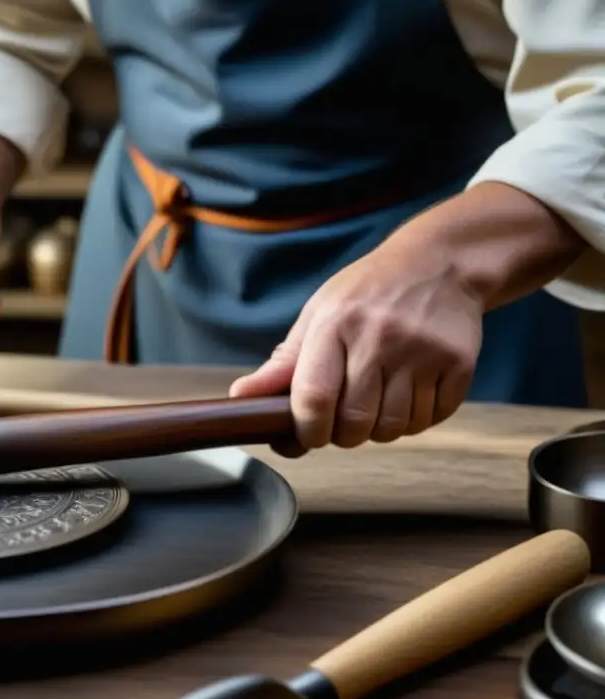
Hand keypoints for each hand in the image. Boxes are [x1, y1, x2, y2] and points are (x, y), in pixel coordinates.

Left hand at [229, 243, 483, 455]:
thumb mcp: (318, 315)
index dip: (305, 431)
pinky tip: (408, 393)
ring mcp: (422, 352)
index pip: (313, 398)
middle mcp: (379, 338)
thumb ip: (283, 363)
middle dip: (343, 435)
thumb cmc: (366, 294)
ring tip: (376, 402)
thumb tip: (240, 398)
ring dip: (380, 429)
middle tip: (343, 418)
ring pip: (394, 428)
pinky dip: (416, 419)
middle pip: (355, 424)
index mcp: (335, 324)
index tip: (305, 434)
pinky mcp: (458, 363)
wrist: (440, 263)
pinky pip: (430, 419)